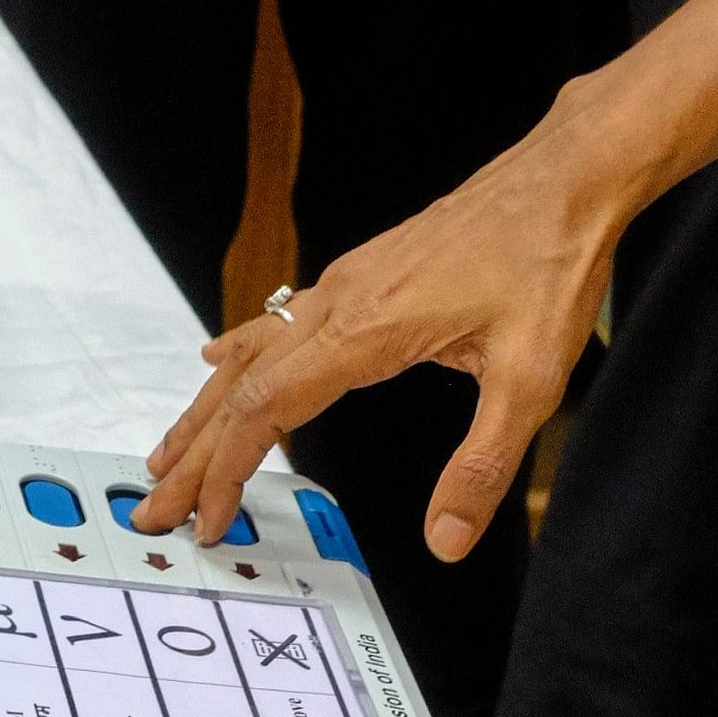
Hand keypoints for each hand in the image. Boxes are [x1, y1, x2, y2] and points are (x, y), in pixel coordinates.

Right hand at [132, 83, 638, 550]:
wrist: (564, 177)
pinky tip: (216, 362)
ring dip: (205, 410)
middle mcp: (338, 303)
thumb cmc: (548, 263)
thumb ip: (481, 465)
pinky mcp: (361, 274)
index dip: (228, 469)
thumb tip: (446, 539)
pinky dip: (237, 358)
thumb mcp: (531, 380)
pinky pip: (276, 324)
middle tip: (153, 506)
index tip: (206, 518)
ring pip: (250, 354)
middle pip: (240, 387)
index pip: (266, 409)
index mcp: (365, 330)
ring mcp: (344, 284)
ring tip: (167, 452)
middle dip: (192, 454)